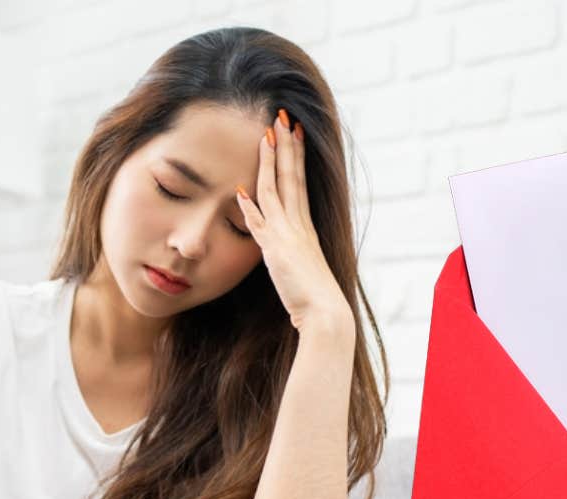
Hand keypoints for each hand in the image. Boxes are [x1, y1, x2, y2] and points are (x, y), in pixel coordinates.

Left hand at [236, 107, 352, 332]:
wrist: (326, 313)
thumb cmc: (315, 295)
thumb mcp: (301, 265)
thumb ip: (287, 248)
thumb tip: (276, 241)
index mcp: (305, 226)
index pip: (298, 182)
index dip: (294, 155)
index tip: (292, 131)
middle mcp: (298, 225)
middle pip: (290, 177)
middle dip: (286, 145)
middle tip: (283, 117)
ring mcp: (288, 235)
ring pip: (276, 190)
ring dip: (270, 162)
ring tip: (267, 134)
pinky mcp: (276, 251)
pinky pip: (261, 225)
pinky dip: (250, 208)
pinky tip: (239, 190)